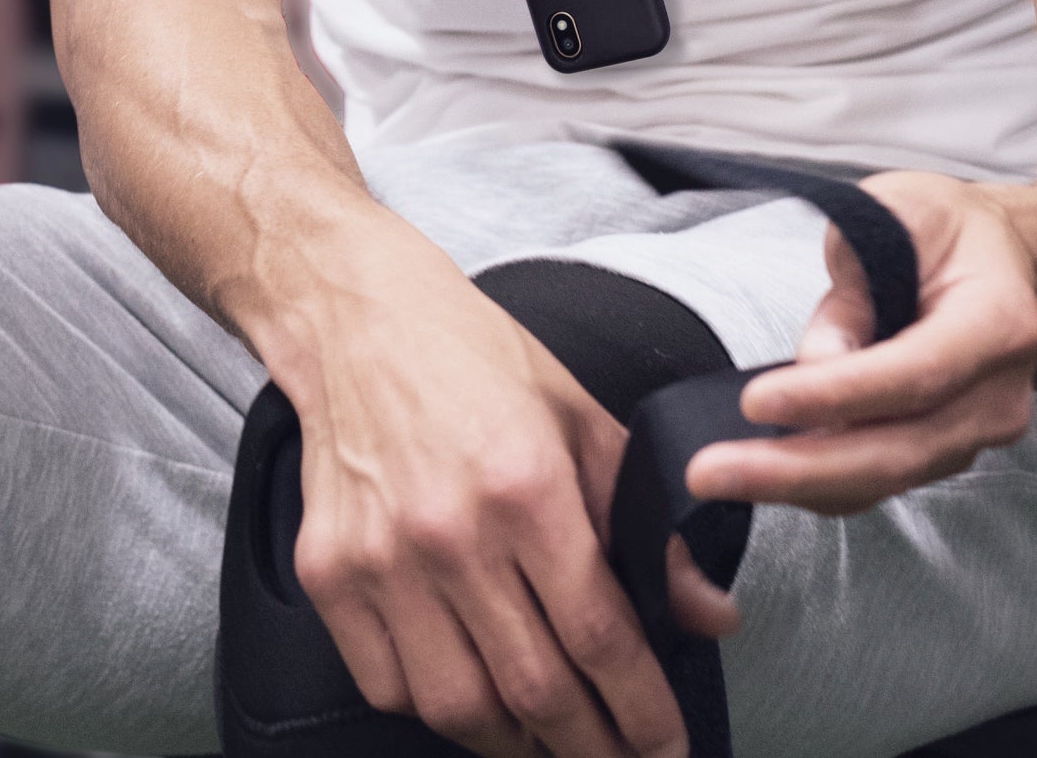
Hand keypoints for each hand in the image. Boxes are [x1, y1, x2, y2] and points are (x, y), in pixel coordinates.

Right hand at [274, 229, 693, 757]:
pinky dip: (438, 711)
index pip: (601, 637)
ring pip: (459, 706)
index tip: (666, 747)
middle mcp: (450, 532)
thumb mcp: (585, 423)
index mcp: (528, 487)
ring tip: (550, 739)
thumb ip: (649, 528)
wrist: (357, 320)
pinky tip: (475, 699)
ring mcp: (381, 559)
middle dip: (592, 747)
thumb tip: (708, 616)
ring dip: (517, 743)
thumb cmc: (476, 363)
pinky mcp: (328, 573)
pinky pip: (389, 685)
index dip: (643, 711)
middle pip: (536, 689)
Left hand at [679, 172, 1036, 515]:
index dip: (836, 396)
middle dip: (798, 468)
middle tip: (710, 471)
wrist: (1007, 263)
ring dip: (796, 483)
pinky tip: (758, 472)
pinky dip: (816, 482)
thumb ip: (855, 283)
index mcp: (997, 322)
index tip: (757, 402)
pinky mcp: (944, 453)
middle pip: (897, 451)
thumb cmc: (947, 231)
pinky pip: (877, 480)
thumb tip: (814, 364)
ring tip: (718, 475)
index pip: (914, 374)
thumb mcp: (897, 212)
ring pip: (883, 477)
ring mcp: (976, 434)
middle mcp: (997, 394)